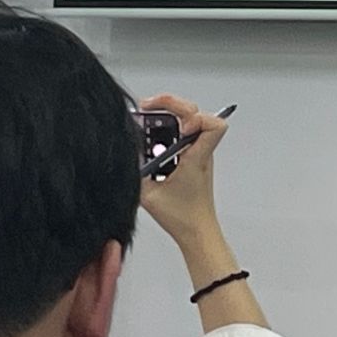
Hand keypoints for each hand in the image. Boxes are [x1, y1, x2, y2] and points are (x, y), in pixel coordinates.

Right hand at [137, 93, 228, 256]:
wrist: (197, 231)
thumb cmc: (182, 217)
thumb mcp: (149, 195)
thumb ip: (134, 171)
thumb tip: (123, 152)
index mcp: (197, 157)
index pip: (213, 125)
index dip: (196, 118)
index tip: (178, 126)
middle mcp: (201, 151)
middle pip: (197, 112)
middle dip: (171, 104)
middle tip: (148, 106)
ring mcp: (198, 153)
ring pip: (191, 120)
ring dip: (170, 115)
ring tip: (148, 115)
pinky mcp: (193, 157)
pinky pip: (185, 134)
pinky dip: (169, 129)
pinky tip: (153, 136)